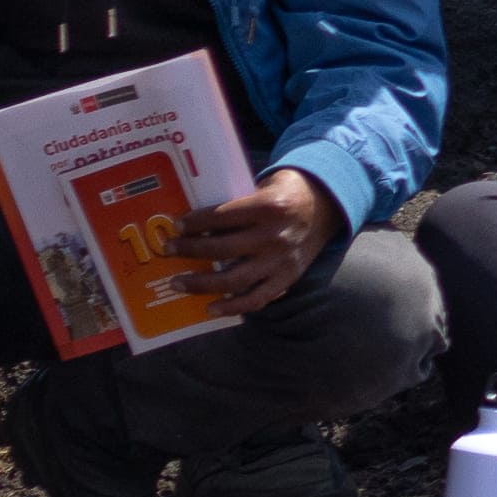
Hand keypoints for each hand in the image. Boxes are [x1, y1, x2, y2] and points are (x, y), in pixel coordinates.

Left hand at [169, 168, 343, 319]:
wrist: (327, 206)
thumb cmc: (287, 194)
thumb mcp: (266, 187)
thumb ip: (238, 204)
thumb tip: (196, 223)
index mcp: (269, 207)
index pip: (221, 216)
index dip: (194, 223)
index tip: (175, 226)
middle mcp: (275, 235)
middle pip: (221, 248)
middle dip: (188, 250)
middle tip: (168, 249)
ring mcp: (281, 261)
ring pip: (233, 279)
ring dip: (200, 283)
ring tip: (177, 282)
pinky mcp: (287, 278)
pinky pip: (257, 299)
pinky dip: (232, 307)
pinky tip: (210, 308)